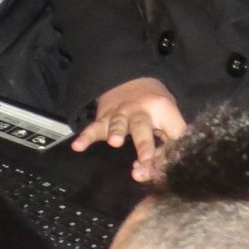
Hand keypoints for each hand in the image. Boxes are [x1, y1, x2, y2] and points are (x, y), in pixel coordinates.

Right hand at [72, 77, 187, 182]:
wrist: (129, 80)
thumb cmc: (154, 105)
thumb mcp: (170, 116)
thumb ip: (171, 139)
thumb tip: (168, 166)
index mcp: (163, 111)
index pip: (170, 134)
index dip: (169, 153)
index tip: (165, 169)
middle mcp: (141, 112)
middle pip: (143, 128)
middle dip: (145, 144)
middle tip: (146, 159)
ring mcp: (120, 115)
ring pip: (118, 124)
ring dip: (116, 132)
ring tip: (115, 142)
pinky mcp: (103, 119)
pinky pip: (93, 128)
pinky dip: (85, 137)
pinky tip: (77, 146)